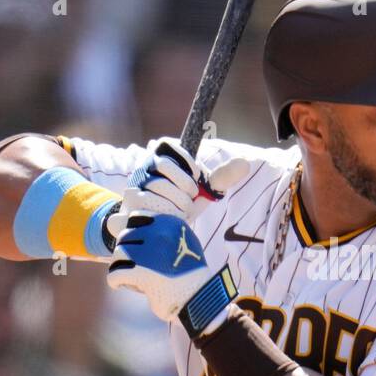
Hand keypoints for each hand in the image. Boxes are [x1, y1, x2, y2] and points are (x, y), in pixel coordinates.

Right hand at [105, 139, 247, 237]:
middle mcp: (143, 168)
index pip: (167, 144)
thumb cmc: (179, 205)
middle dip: (186, 187)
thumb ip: (220, 178)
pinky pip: (152, 204)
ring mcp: (134, 185)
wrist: (155, 231)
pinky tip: (169, 219)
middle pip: (166, 166)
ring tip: (178, 212)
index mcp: (160, 159)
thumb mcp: (200, 192)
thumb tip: (245, 163)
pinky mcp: (130, 204)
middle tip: (188, 199)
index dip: (186, 161)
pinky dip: (168, 214)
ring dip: (178, 204)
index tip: (195, 176)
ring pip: (161, 187)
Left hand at [106, 211, 222, 323]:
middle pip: (125, 236)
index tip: (136, 245)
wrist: (200, 297)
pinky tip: (118, 284)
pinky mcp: (141, 274)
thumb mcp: (187, 242)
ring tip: (126, 274)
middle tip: (131, 263)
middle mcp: (159, 234)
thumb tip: (138, 224)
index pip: (135, 218)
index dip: (132, 232)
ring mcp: (150, 253)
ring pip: (118, 254)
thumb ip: (167, 231)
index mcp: (170, 223)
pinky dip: (115, 281)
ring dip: (120, 264)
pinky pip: (115, 274)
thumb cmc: (191, 273)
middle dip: (126, 250)